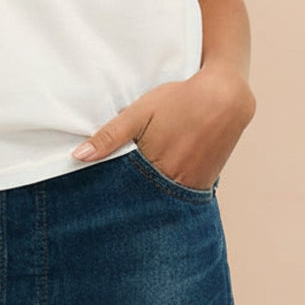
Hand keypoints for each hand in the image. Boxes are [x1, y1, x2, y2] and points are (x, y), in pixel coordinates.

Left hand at [71, 66, 256, 189]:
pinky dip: (166, 195)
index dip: (107, 196)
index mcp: (155, 167)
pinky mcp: (204, 186)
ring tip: (132, 195)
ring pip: (160, 203)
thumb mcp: (139, 112)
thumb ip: (110, 135)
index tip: (93, 200)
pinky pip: (179, 198)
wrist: (226, 97)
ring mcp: (192, 188)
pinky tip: (155, 187)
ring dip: (146, 199)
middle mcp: (174, 184)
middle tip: (108, 207)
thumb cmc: (180, 100)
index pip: (122, 193)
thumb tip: (78, 157)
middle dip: (126, 203)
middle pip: (141, 202)